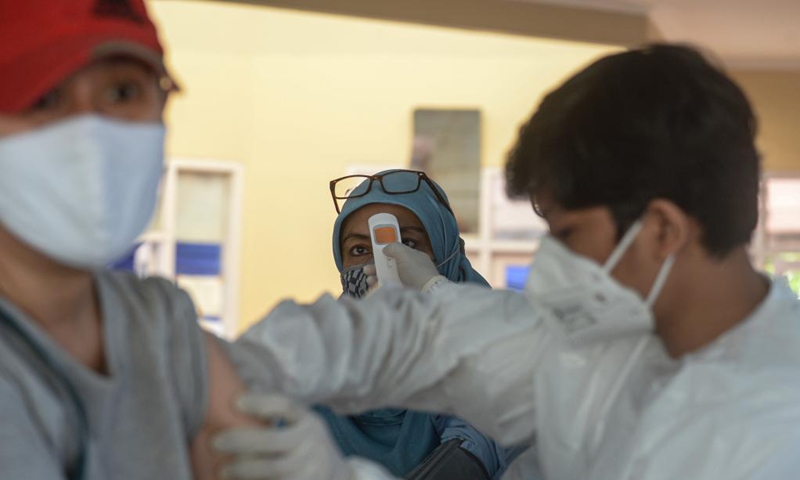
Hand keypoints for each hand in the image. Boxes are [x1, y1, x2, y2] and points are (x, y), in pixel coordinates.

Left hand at [213, 394, 355, 479]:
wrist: (337, 475)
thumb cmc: (305, 445)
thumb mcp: (302, 425)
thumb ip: (278, 417)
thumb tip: (233, 402)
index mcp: (309, 421)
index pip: (286, 406)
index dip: (261, 402)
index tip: (235, 402)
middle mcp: (312, 443)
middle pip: (272, 441)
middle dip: (241, 441)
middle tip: (215, 442)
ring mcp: (311, 469)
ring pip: (273, 470)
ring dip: (244, 470)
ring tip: (222, 470)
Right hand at [363, 243, 444, 290]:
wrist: (426, 293)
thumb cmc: (417, 271)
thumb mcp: (405, 254)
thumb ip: (394, 247)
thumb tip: (385, 248)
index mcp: (414, 258)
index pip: (398, 253)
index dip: (387, 253)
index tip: (376, 254)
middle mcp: (411, 270)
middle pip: (390, 266)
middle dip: (377, 267)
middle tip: (367, 269)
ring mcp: (407, 282)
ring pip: (388, 278)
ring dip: (377, 277)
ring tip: (369, 279)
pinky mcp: (404, 293)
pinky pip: (390, 288)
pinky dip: (381, 287)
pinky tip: (375, 287)